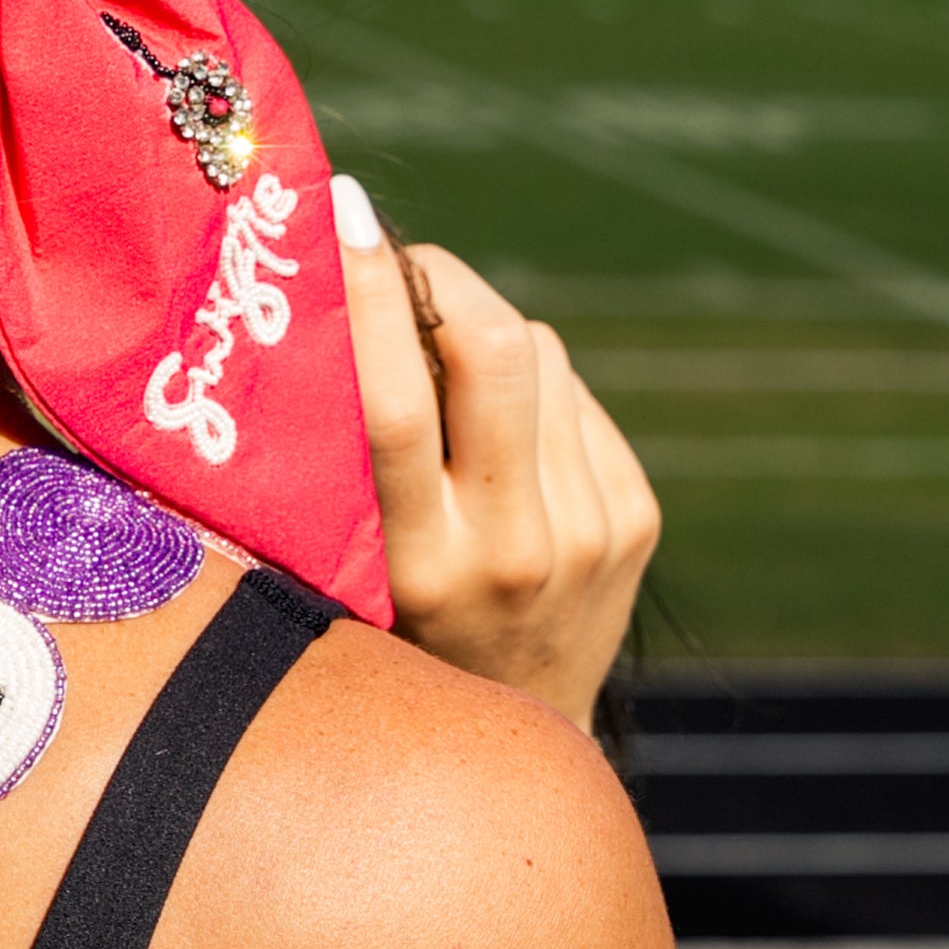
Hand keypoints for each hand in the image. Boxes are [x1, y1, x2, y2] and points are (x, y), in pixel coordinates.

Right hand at [333, 176, 660, 724]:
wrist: (523, 737)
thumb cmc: (391, 640)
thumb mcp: (342, 576)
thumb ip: (333, 469)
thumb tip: (312, 302)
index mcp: (419, 568)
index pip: (392, 403)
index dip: (367, 292)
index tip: (338, 212)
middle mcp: (512, 550)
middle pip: (491, 349)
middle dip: (439, 276)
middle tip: (394, 258)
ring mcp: (587, 533)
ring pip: (536, 351)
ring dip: (478, 329)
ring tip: (436, 368)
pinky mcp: (635, 518)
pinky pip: (572, 391)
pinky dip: (527, 383)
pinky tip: (496, 430)